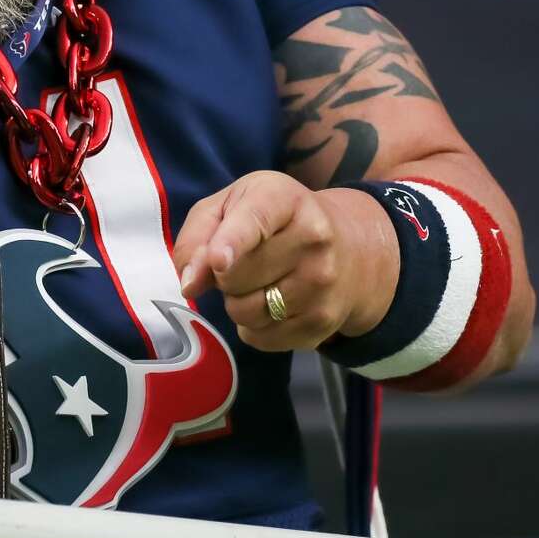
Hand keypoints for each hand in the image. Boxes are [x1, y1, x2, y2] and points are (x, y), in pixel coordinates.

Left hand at [171, 171, 393, 352]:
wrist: (349, 247)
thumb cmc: (274, 220)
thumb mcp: (232, 205)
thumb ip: (199, 235)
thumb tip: (190, 282)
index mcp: (284, 199)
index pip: (254, 222)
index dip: (232, 243)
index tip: (219, 261)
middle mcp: (313, 238)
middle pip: (235, 277)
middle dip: (222, 275)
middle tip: (239, 262)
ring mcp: (322, 283)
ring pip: (245, 312)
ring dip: (237, 303)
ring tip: (257, 282)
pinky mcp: (323, 321)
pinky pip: (260, 338)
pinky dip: (254, 326)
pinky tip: (272, 303)